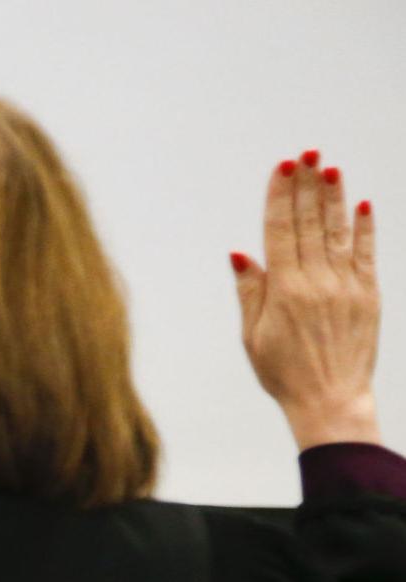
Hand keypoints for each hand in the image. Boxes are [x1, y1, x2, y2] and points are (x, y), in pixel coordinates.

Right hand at [232, 151, 380, 448]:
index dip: (279, 197)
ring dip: (333, 197)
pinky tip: (359, 205)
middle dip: (306, 185)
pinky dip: (363, 228)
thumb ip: (250, 292)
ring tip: (329, 167)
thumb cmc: (285, 373)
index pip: (279, 232)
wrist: (330, 400)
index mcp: (284, 291)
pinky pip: (366, 254)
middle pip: (309, 223)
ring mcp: (346, 286)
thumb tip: (240, 254)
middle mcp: (317, 282)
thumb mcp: (254, 336)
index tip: (280, 169)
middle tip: (306, 153)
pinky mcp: (368, 295)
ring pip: (338, 232)